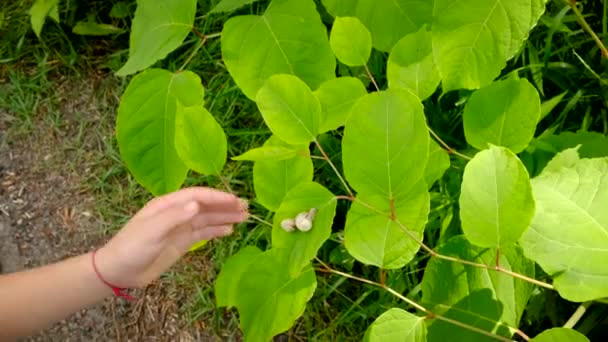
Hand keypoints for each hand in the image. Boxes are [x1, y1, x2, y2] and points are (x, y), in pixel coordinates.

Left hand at [95, 187, 247, 287]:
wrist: (119, 271)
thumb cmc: (132, 247)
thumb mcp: (151, 231)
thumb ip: (174, 217)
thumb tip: (197, 204)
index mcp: (167, 204)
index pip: (197, 196)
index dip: (217, 197)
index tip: (235, 200)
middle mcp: (176, 213)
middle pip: (205, 206)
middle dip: (225, 205)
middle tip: (246, 207)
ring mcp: (180, 228)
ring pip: (207, 219)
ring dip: (224, 217)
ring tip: (244, 217)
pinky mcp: (182, 242)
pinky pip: (203, 234)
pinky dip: (216, 231)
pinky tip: (229, 231)